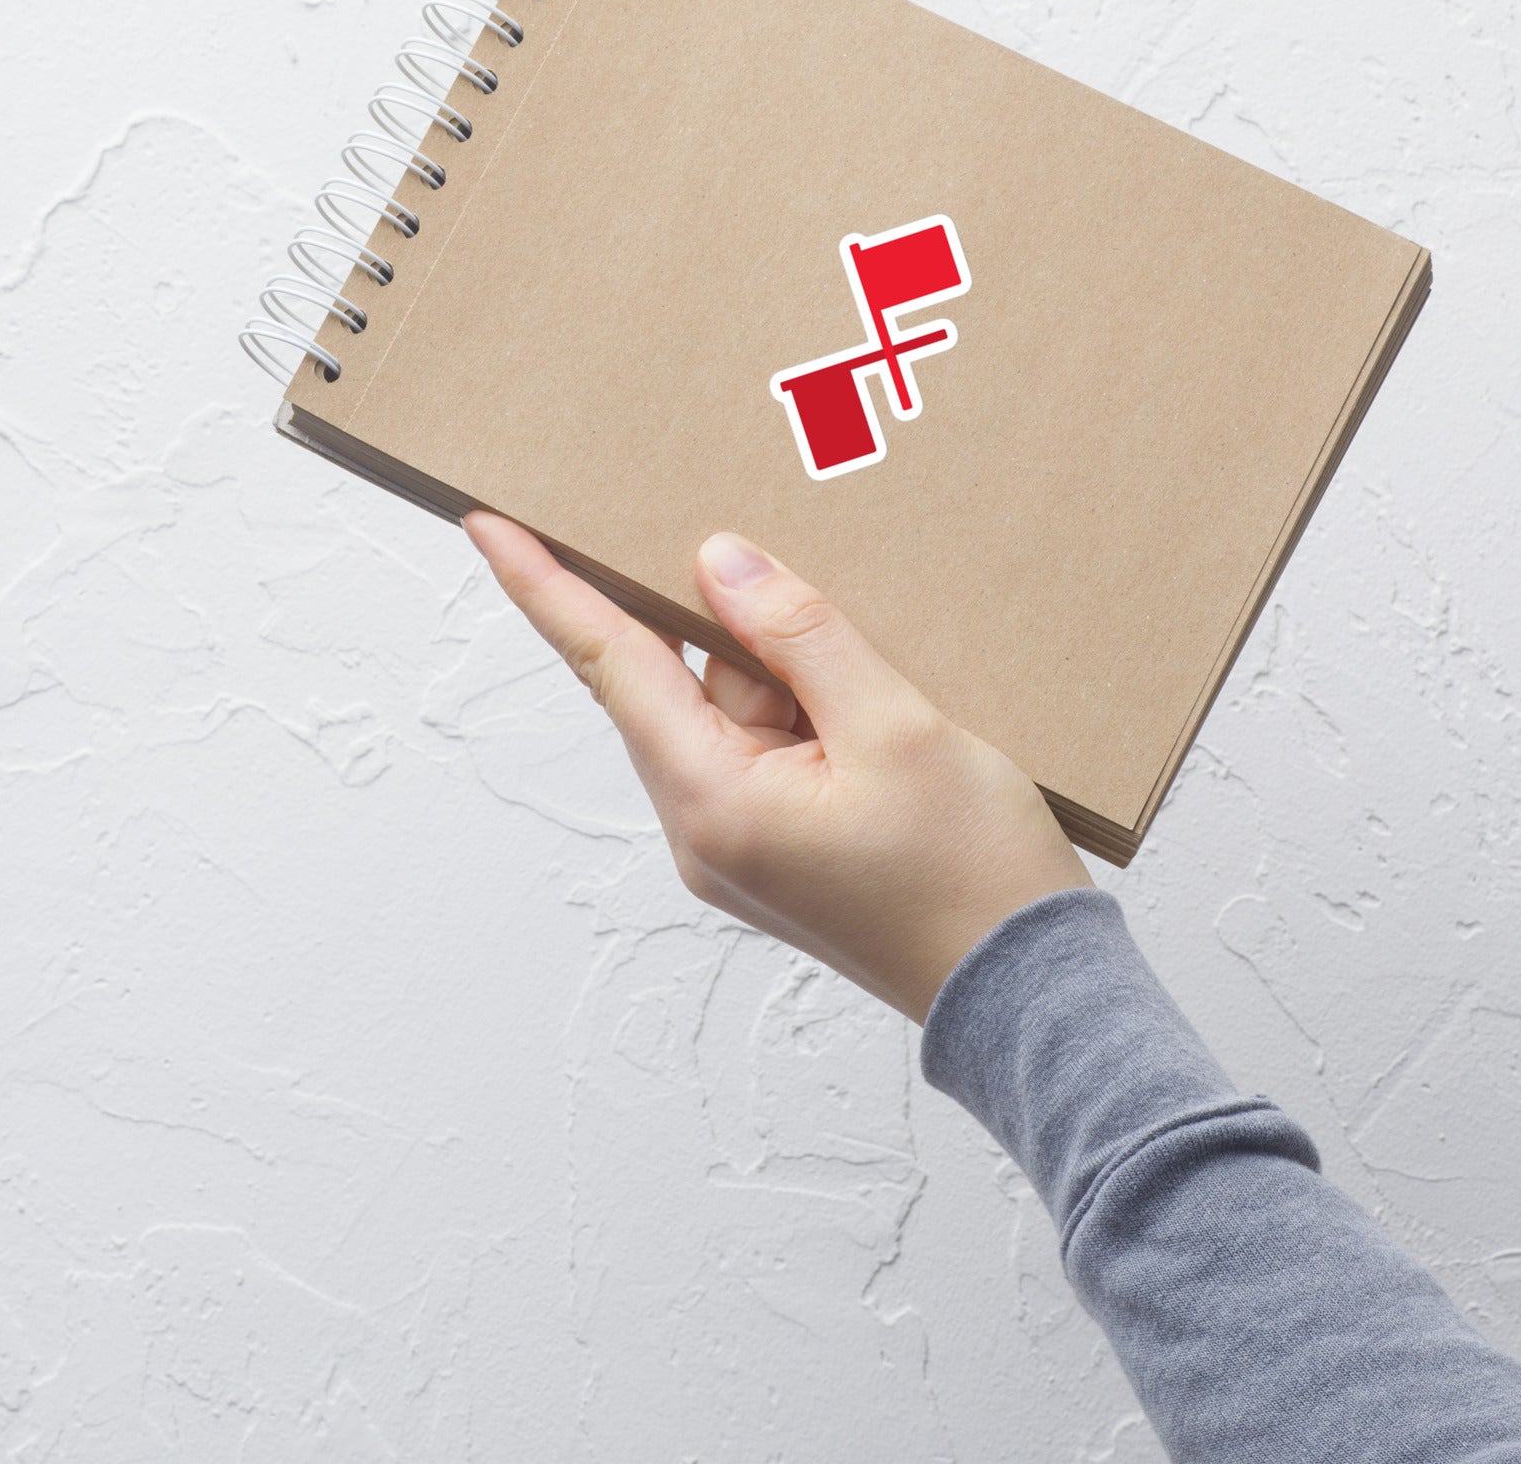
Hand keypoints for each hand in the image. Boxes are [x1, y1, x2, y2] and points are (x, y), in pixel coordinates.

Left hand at [464, 515, 1092, 1021]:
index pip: (611, 664)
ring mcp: (743, 846)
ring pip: (736, 710)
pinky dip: (809, 706)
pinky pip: (771, 746)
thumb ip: (800, 636)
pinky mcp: (785, 849)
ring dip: (790, 668)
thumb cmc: (972, 876)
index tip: (489, 524)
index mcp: (713, 801)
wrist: (1030, 996)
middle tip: (766, 554)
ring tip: (882, 673)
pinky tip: (876, 698)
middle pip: (680, 681)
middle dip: (727, 620)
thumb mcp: (895, 728)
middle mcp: (706, 830)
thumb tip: (718, 563)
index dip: (547, 587)